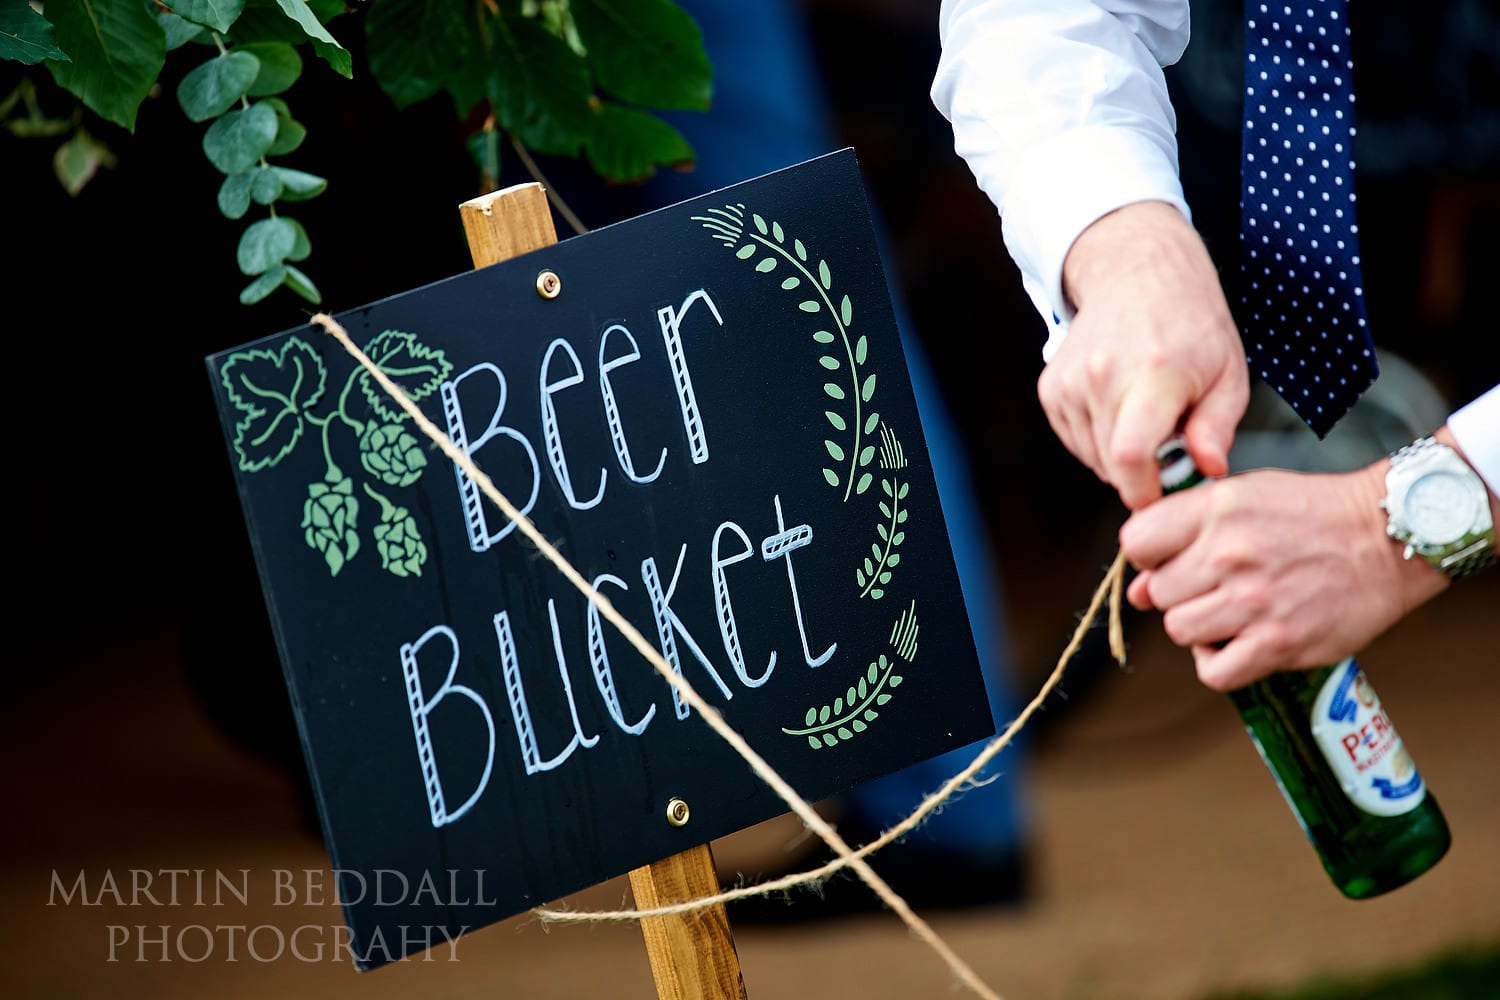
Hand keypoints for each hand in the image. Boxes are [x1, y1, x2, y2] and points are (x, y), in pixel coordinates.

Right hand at [1042, 201, 1248, 509]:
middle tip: (1170, 451)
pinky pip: (1076, 441)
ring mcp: (1070, 383)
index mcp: (1153, 375)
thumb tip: (1208, 470)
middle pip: (1112, 466)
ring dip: (1121, 457)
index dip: (1144, 491)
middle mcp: (1103, 377)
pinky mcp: (1051, 388)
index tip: (1164, 493)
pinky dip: (1099, 441)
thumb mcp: (1228, 373)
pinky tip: (1121, 411)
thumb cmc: (1192, 327)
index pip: (1130, 456)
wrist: (1138, 275)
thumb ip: (1218, 427)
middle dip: (1142, 475)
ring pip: (1093, 458)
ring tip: (1146, 420)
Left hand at [1118, 464, 1447, 690]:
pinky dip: (1218, 663)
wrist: (1387, 539)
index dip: (1146, 556)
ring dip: (1197, 628)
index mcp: (1217, 509)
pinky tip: (1238, 643)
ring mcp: (1254, 601)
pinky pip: (1213, 671)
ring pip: (1178, 630)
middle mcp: (1229, 554)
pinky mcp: (1278, 642)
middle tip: (1212, 588)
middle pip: (1156, 593)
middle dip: (1177, 594)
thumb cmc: (1313, 514)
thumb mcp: (1244, 495)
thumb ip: (1184, 531)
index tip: (1167, 561)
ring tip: (1229, 614)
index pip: (1136, 542)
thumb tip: (1135, 589)